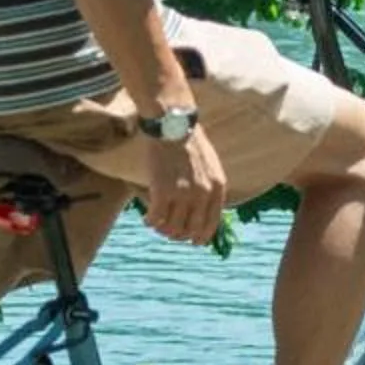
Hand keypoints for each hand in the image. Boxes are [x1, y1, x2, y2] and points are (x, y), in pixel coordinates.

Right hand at [139, 130, 228, 244]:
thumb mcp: (211, 165)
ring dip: (162, 229)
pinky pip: (156, 219)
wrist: (173, 124)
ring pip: (172, 229)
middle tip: (168, 229)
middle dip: (179, 234)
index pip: (211, 225)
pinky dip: (150, 222)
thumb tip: (202, 211)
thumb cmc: (189, 141)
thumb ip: (210, 187)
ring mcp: (183, 195)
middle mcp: (203, 195)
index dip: (200, 237)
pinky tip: (147, 218)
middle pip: (191, 231)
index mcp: (217, 188)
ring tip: (156, 223)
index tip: (191, 240)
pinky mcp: (163, 192)